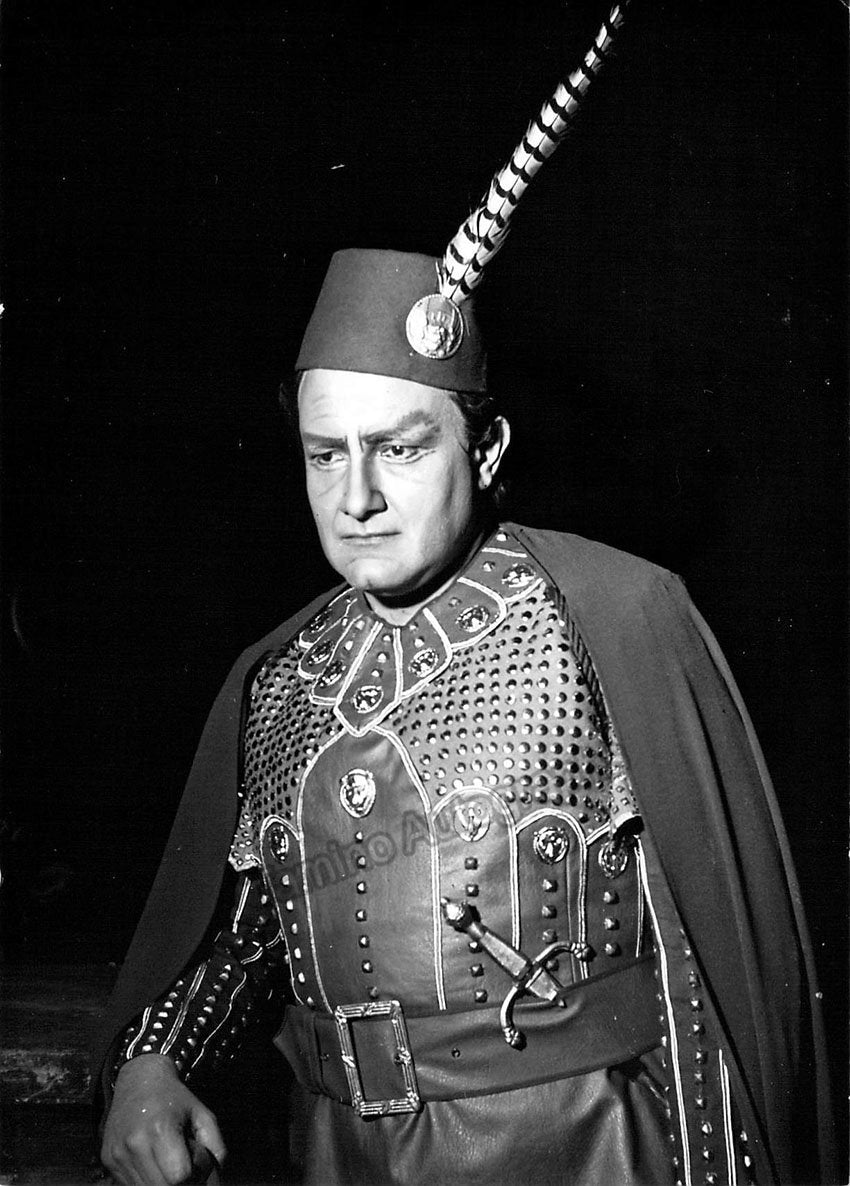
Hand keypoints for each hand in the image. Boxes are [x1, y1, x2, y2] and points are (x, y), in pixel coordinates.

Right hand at [101, 1054, 225, 1184]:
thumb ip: (215, 1147)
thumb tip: (214, 1179)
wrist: (138, 1079)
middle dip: (177, 1182)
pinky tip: (151, 1160)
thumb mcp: (202, 1114)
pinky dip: (145, 1179)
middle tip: (182, 1163)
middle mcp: (135, 1143)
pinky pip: (130, 1184)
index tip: (193, 1160)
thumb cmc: (174, 1098)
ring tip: (166, 1160)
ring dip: (160, 1182)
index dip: (192, 1174)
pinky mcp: (108, 1159)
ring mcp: (118, 1153)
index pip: (179, 1177)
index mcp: (160, 1129)